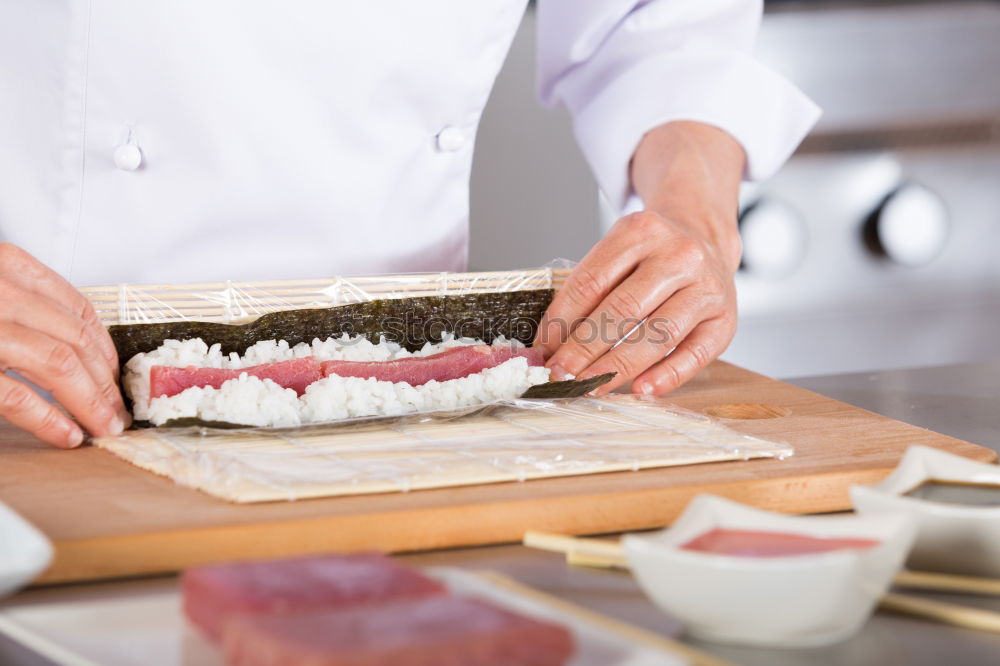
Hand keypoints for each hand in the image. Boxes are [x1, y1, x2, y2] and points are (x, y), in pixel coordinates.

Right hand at [0, 243, 127, 446]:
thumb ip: (23, 305)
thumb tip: (82, 353)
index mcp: (5, 265)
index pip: (79, 309)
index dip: (107, 349)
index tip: (117, 375)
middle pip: (75, 340)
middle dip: (105, 382)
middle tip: (117, 411)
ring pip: (57, 365)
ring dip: (90, 402)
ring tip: (103, 427)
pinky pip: (16, 395)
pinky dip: (49, 419)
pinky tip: (67, 435)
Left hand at [535, 121, 743, 394]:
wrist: (705, 237)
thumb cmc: (651, 254)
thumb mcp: (619, 250)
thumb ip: (589, 288)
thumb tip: (552, 343)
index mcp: (641, 231)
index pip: (591, 281)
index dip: (561, 320)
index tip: (542, 350)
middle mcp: (678, 255)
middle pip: (622, 309)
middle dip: (584, 348)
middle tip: (560, 374)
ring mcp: (706, 286)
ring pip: (657, 334)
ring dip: (618, 366)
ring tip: (590, 387)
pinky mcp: (725, 319)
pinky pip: (695, 354)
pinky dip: (667, 375)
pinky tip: (641, 390)